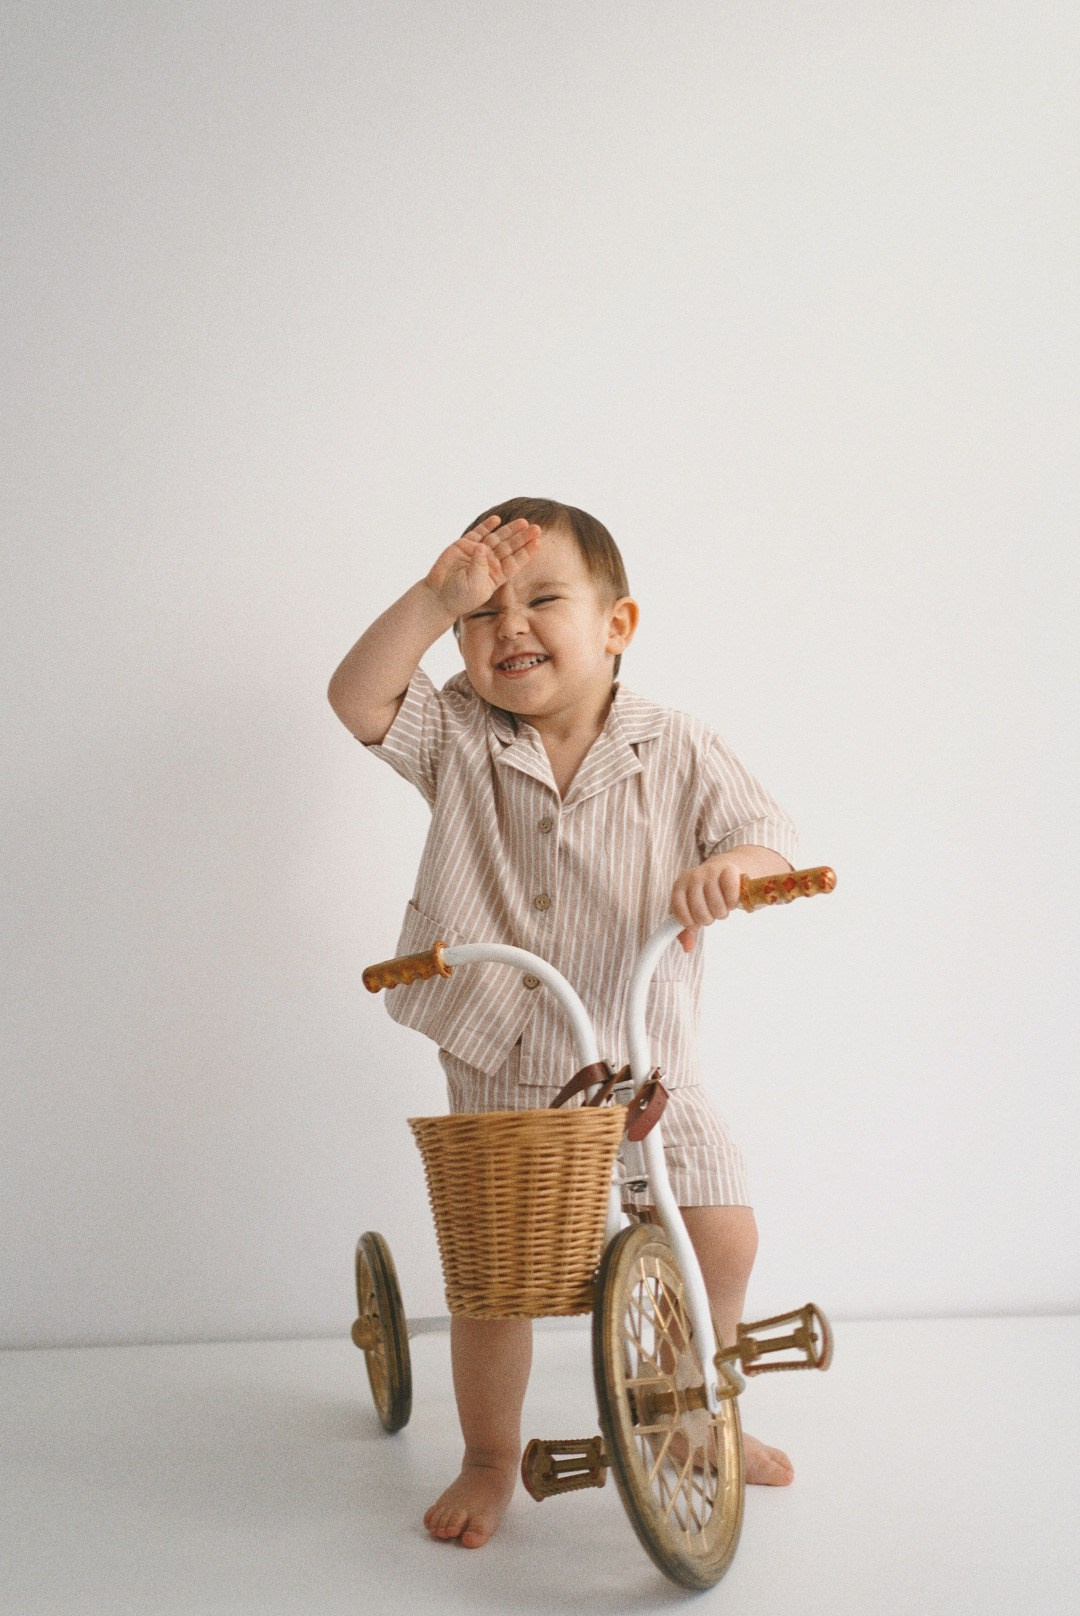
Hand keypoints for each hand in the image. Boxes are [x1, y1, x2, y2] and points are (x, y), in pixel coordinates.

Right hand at [424, 516, 541, 620]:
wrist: (438, 595)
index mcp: (497, 575)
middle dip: (522, 538)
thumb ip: (479, 566)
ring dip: (510, 530)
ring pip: (497, 538)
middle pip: (509, 547)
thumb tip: (481, 547)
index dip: (526, 552)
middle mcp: (490, 562)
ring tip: (523, 522)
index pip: (515, 561)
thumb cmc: (459, 596)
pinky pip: (479, 533)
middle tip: (536, 528)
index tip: (537, 543)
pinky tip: (498, 519)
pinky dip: (487, 526)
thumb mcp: (474, 585)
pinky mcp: (464, 545)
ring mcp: (478, 552)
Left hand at [670, 857, 742, 952]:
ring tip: (722, 908)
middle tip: (711, 914)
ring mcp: (710, 872)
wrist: (724, 870)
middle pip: (699, 911)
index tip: (696, 924)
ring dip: (721, 913)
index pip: (679, 910)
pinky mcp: (728, 870)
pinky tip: (731, 901)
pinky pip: (730, 895)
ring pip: (716, 905)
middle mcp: (693, 877)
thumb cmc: (705, 894)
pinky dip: (732, 903)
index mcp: (679, 886)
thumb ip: (685, 930)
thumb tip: (688, 948)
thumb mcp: (691, 909)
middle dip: (708, 918)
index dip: (689, 921)